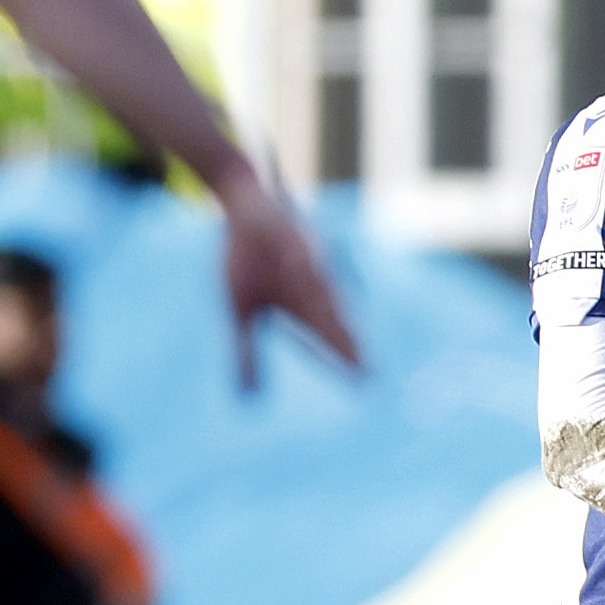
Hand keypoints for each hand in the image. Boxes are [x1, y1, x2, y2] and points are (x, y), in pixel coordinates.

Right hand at [215, 176, 361, 388]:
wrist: (241, 208)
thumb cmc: (246, 259)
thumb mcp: (239, 310)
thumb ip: (246, 351)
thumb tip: (249, 396)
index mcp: (302, 304)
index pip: (327, 336)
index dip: (342, 358)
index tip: (360, 385)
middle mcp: (311, 284)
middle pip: (332, 317)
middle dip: (346, 343)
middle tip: (365, 370)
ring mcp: (305, 258)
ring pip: (321, 285)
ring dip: (331, 309)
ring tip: (346, 335)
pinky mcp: (291, 232)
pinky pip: (299, 248)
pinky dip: (303, 259)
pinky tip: (304, 269)